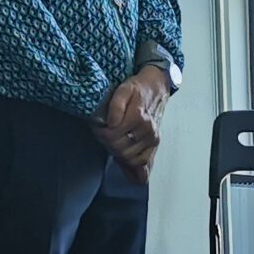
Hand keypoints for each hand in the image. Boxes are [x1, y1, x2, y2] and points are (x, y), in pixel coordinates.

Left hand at [94, 67, 169, 181]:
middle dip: (107, 144)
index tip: (97, 127)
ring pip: (130, 158)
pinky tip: (126, 165)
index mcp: (138, 116)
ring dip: (117, 154)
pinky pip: (144, 162)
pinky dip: (133, 166)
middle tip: (102, 135)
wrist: (156, 88)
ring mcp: (153, 138)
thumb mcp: (123, 89)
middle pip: (120, 149)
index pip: (112, 136)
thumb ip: (116, 105)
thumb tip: (111, 123)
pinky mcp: (155, 143)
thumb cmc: (138, 89)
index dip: (100, 134)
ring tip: (111, 143)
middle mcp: (147, 130)